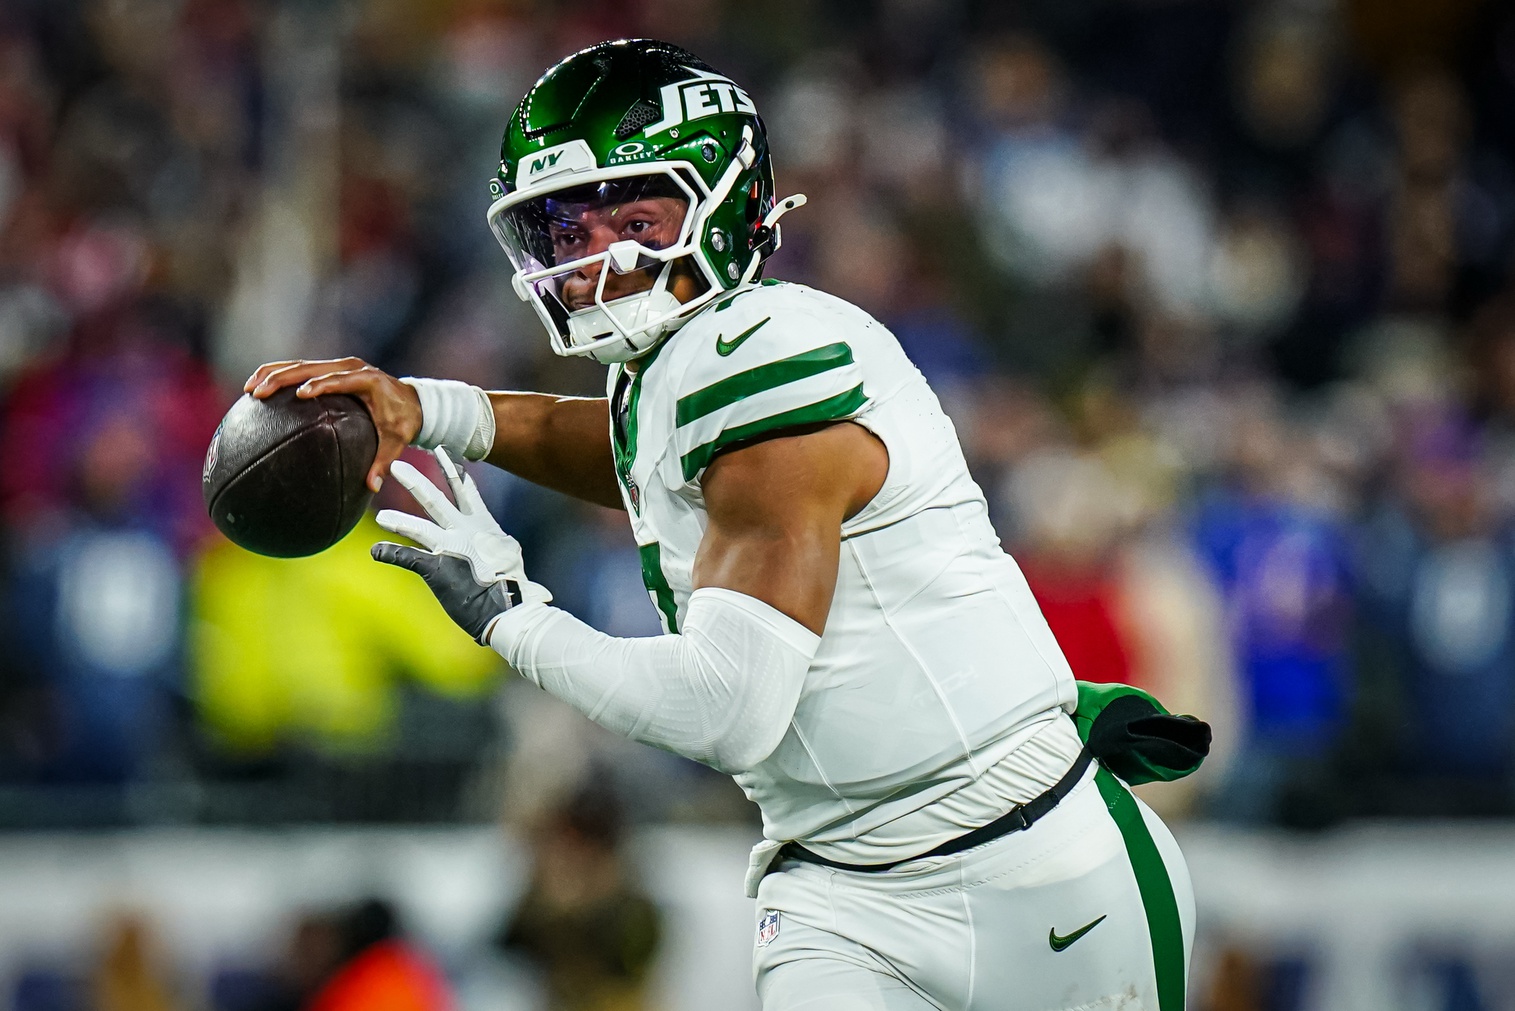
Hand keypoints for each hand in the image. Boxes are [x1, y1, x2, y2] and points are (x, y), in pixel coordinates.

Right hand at [244, 357, 421, 491]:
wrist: (412, 401)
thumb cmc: (403, 421)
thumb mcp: (396, 441)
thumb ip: (384, 462)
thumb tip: (372, 486)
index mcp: (368, 380)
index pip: (340, 380)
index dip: (321, 385)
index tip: (301, 395)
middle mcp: (351, 367)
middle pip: (311, 367)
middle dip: (282, 378)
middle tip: (260, 392)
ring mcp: (338, 365)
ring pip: (300, 364)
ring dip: (272, 373)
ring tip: (249, 389)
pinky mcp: (329, 369)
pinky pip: (300, 369)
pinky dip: (278, 375)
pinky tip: (256, 388)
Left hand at [371, 448, 551, 642]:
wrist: (510, 607)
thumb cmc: (513, 588)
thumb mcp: (510, 557)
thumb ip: (502, 547)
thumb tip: (504, 542)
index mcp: (483, 527)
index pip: (467, 493)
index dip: (454, 472)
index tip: (445, 453)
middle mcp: (465, 532)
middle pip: (437, 500)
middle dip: (417, 482)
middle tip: (398, 465)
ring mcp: (450, 549)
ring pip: (419, 527)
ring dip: (399, 520)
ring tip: (380, 515)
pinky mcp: (437, 569)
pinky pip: (409, 558)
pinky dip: (391, 553)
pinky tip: (376, 550)